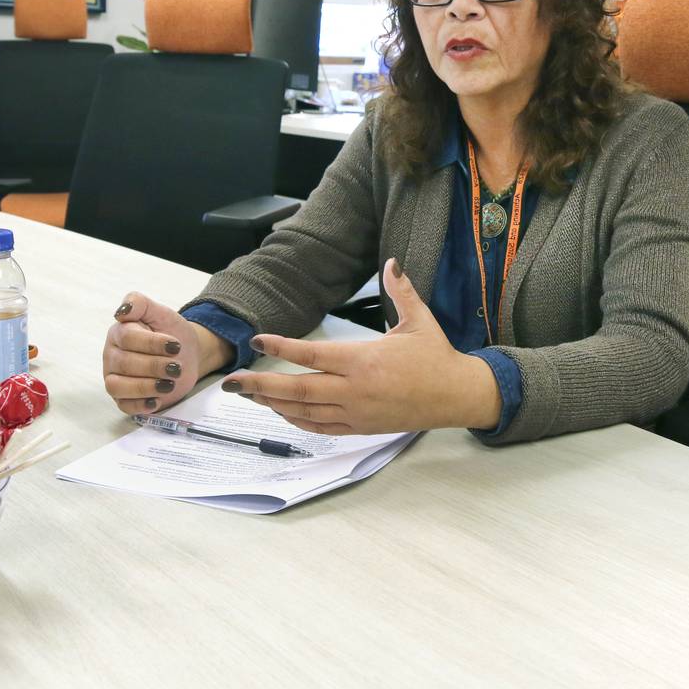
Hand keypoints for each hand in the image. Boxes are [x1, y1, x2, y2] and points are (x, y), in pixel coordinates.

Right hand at [102, 292, 232, 414]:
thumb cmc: (171, 332)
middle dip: (154, 366)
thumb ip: (140, 304)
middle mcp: (112, 356)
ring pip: (117, 387)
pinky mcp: (124, 398)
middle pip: (124, 364)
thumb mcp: (161, 313)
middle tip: (176, 367)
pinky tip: (157, 399)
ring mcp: (115, 378)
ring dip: (145, 387)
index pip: (127, 338)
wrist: (186, 354)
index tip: (176, 346)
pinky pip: (124, 406)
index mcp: (119, 333)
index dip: (152, 343)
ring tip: (169, 384)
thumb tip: (121, 311)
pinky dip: (140, 405)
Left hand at [224, 259, 501, 434]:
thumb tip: (392, 262)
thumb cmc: (436, 357)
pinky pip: (320, 427)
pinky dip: (296, 420)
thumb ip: (401, 290)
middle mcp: (355, 389)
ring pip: (304, 412)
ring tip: (249, 395)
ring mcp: (356, 411)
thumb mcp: (420, 320)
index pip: (313, 355)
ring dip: (273, 403)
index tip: (257, 339)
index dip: (281, 347)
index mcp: (364, 360)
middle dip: (261, 385)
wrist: (456, 396)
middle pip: (298, 390)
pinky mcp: (361, 426)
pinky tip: (281, 412)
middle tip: (232, 382)